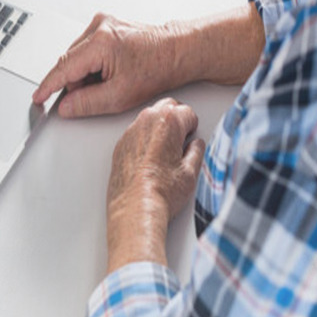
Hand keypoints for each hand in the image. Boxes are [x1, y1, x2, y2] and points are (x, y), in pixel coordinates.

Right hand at [32, 13, 182, 117]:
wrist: (176, 51)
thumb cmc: (157, 68)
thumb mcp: (120, 96)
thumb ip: (87, 103)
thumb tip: (66, 106)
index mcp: (100, 42)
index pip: (63, 68)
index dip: (48, 86)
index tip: (38, 97)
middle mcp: (98, 27)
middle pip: (69, 62)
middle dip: (77, 83)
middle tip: (97, 94)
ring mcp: (101, 23)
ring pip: (77, 56)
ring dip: (85, 73)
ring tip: (110, 80)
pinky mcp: (105, 25)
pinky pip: (86, 49)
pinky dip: (92, 64)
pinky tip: (110, 70)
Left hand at [105, 98, 205, 272]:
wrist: (135, 208)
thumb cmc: (162, 192)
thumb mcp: (191, 172)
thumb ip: (197, 151)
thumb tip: (196, 146)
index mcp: (168, 122)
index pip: (187, 111)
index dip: (193, 125)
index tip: (192, 136)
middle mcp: (146, 121)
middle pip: (167, 107)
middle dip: (177, 119)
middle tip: (182, 139)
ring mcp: (130, 132)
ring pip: (149, 118)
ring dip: (159, 127)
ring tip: (166, 150)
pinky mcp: (120, 145)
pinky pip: (135, 132)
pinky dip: (144, 139)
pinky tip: (151, 158)